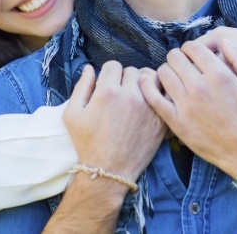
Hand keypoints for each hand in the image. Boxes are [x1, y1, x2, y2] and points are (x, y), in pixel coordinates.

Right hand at [64, 63, 165, 182]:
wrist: (108, 172)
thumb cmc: (87, 143)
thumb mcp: (72, 114)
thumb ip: (81, 86)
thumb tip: (89, 68)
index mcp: (107, 92)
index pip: (113, 65)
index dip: (107, 73)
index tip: (106, 84)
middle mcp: (130, 96)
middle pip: (132, 70)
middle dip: (124, 78)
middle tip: (120, 92)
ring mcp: (148, 108)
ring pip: (151, 78)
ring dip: (144, 82)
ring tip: (137, 94)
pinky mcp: (160, 119)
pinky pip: (164, 95)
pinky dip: (158, 95)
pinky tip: (150, 102)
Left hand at [139, 40, 236, 177]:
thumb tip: (223, 42)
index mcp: (219, 75)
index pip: (192, 47)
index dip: (190, 48)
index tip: (192, 54)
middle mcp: (200, 87)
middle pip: (174, 57)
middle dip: (177, 57)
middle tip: (181, 64)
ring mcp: (185, 105)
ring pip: (163, 73)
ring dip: (166, 70)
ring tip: (172, 75)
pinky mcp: (175, 121)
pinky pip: (153, 97)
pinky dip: (148, 86)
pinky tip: (150, 82)